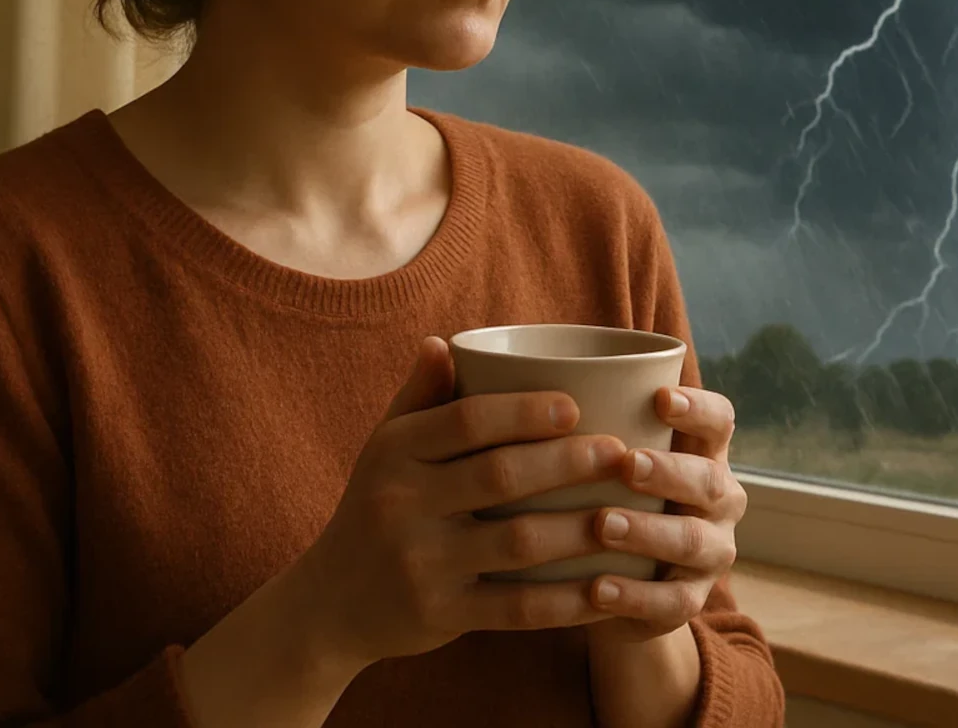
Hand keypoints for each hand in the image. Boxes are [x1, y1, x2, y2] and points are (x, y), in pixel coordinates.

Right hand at [289, 336, 626, 670]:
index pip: (466, 421)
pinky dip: (566, 601)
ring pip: (517, 542)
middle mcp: (402, 504)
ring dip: (579, 528)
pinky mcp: (441, 615)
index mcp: (394, 452)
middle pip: (500, 475)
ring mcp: (422, 564)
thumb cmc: (375, 507)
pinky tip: (606, 590)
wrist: (330, 603)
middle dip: (567, 462)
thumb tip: (444, 342)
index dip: (523, 411)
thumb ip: (419, 397)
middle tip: (620, 452)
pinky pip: (516, 608)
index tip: (576, 405)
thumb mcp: (383, 449)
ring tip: (627, 515)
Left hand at [585, 385, 745, 643]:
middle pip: (711, 481)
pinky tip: (597, 588)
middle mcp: (718, 499)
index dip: (698, 408)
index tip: (660, 397)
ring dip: (647, 531)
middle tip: (627, 464)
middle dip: (670, 471)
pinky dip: (634, 596)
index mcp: (703, 452)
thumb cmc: (601, 492)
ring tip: (601, 524)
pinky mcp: (690, 601)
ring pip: (693, 541)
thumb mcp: (603, 457)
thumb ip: (588, 425)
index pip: (720, 421)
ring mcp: (711, 552)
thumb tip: (515, 375)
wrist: (608, 580)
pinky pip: (672, 602)